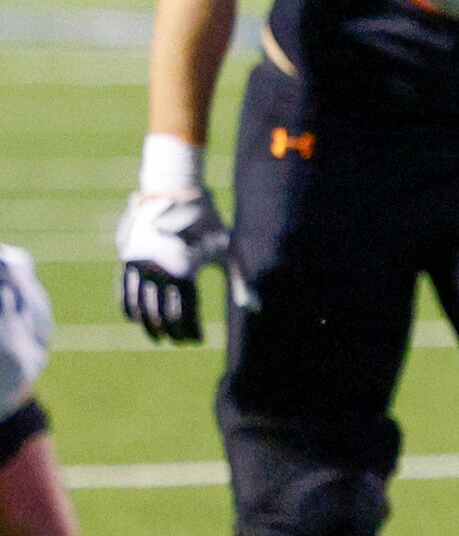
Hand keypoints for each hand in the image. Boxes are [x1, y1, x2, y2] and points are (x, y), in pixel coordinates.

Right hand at [114, 189, 226, 343]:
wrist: (175, 192)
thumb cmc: (209, 224)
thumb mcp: (228, 251)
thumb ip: (241, 282)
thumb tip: (257, 309)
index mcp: (185, 271)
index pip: (185, 314)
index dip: (190, 332)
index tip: (196, 341)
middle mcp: (160, 270)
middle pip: (162, 314)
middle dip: (171, 333)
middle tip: (178, 343)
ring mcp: (141, 264)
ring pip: (141, 306)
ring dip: (149, 326)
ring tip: (158, 338)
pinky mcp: (127, 257)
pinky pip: (124, 290)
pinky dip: (129, 308)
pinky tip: (136, 320)